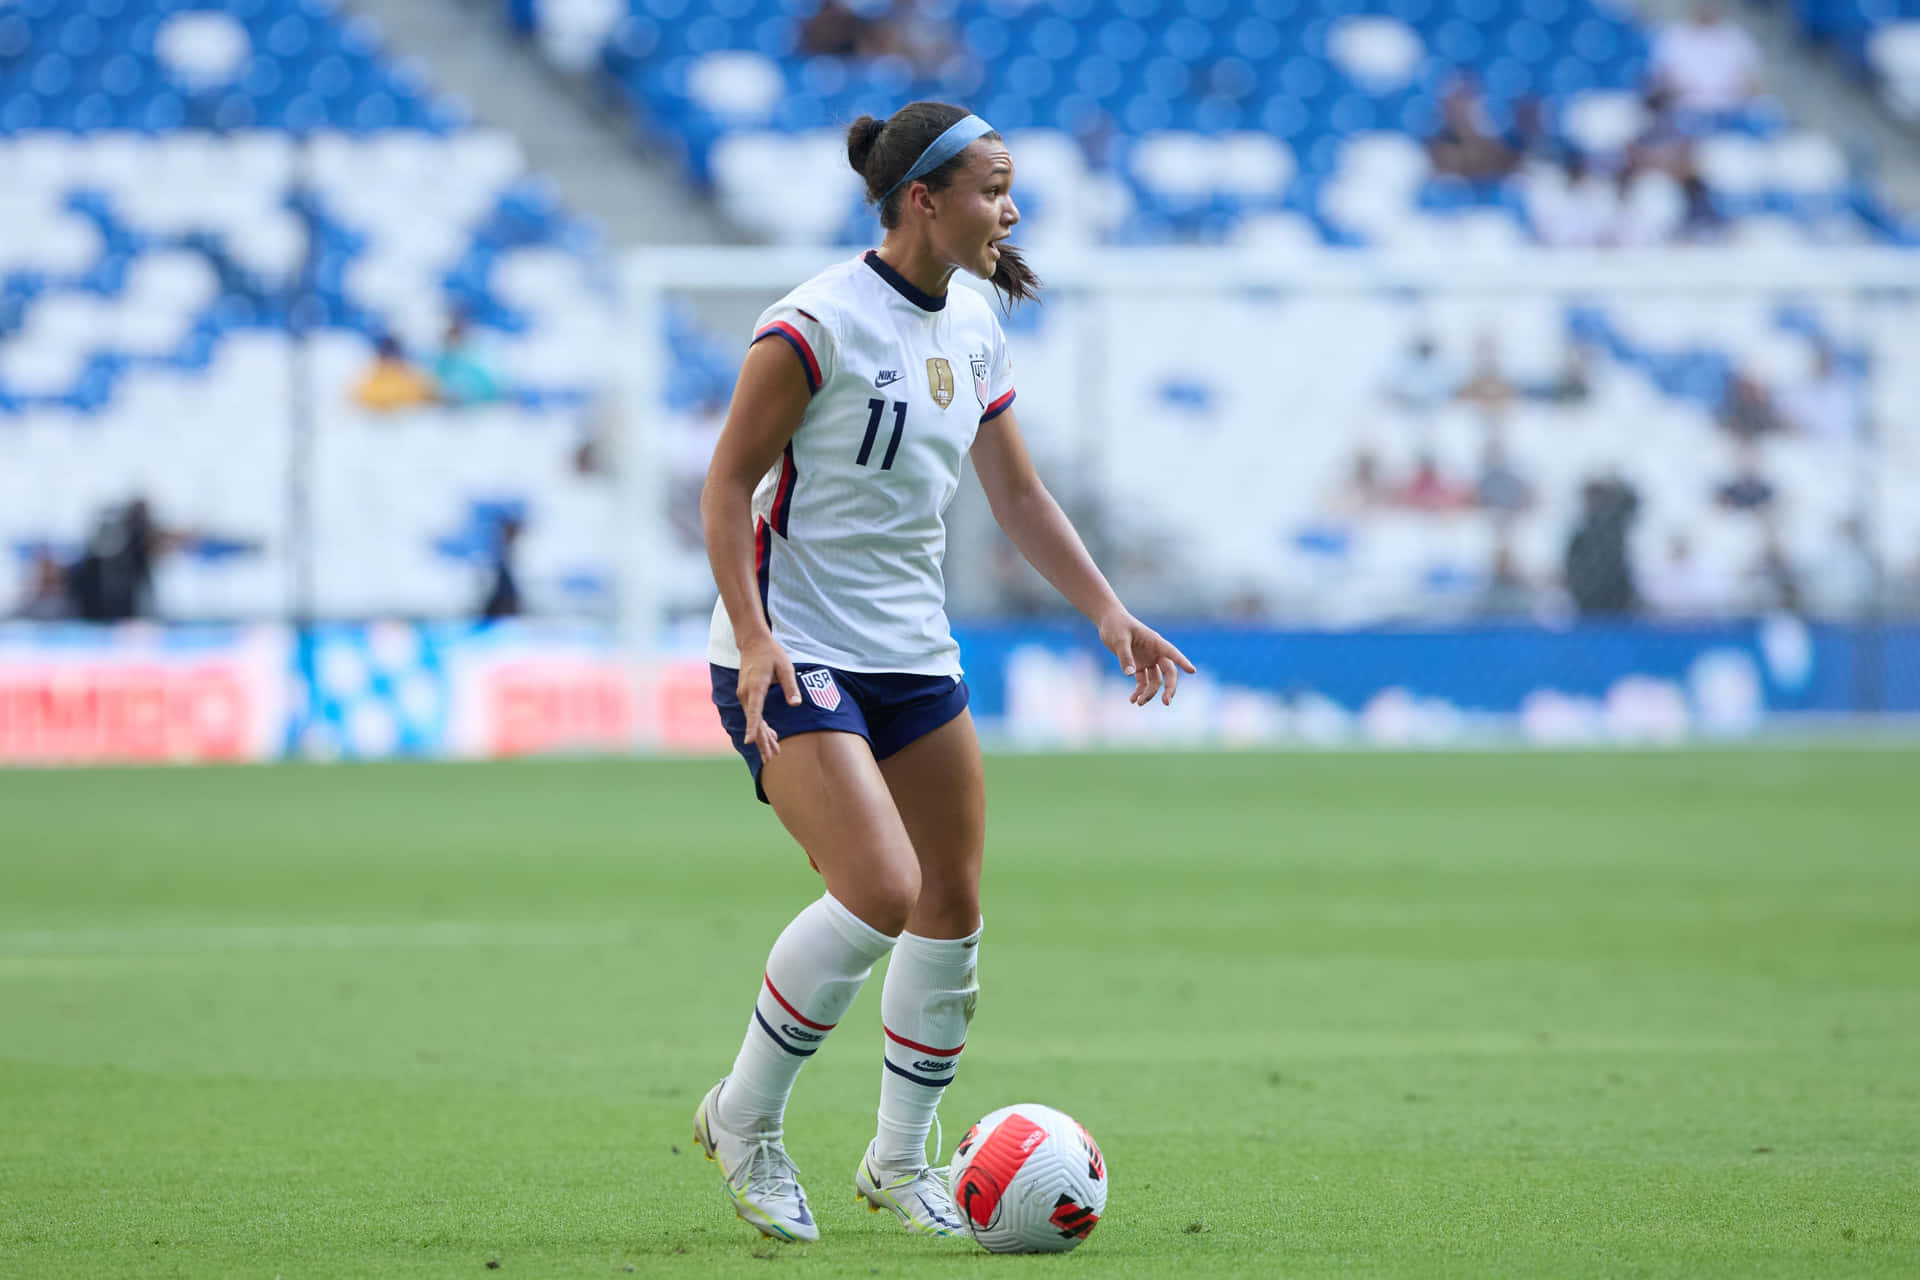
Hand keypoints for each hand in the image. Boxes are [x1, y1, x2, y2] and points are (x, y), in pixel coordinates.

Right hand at [737, 633, 800, 758]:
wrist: (752, 643)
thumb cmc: (771, 654)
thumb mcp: (785, 667)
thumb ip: (790, 686)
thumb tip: (796, 704)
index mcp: (756, 687)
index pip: (754, 711)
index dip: (753, 727)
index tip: (750, 742)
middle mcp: (746, 694)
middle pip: (754, 722)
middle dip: (762, 741)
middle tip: (770, 759)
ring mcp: (744, 695)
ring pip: (753, 720)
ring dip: (762, 737)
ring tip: (773, 754)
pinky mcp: (747, 696)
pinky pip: (753, 715)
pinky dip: (761, 727)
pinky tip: (772, 736)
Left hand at [1097, 610, 1195, 706]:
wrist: (1108, 622)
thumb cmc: (1116, 625)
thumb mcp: (1119, 640)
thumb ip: (1125, 657)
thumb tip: (1130, 675)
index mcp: (1155, 642)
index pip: (1172, 653)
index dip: (1182, 662)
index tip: (1192, 671)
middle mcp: (1155, 653)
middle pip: (1168, 673)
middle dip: (1169, 688)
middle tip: (1166, 702)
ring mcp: (1148, 660)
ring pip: (1155, 681)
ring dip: (1149, 693)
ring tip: (1138, 703)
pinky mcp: (1139, 666)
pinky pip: (1143, 682)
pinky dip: (1139, 691)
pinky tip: (1132, 700)